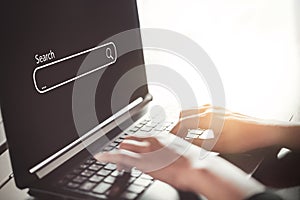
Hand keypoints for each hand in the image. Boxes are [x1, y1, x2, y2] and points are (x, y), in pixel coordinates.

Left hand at [95, 135, 264, 199]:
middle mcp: (152, 139)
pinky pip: (121, 156)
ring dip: (117, 154)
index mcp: (161, 136)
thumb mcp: (179, 153)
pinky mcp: (142, 160)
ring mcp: (147, 149)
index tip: (128, 149)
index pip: (139, 136)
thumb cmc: (193, 163)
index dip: (131, 144)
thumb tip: (161, 155)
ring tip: (116, 164)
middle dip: (123, 149)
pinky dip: (109, 155)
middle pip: (129, 140)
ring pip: (124, 146)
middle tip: (121, 159)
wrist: (198, 168)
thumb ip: (167, 151)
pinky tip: (101, 156)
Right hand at [171, 105, 281, 152]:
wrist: (260, 131)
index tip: (168, 135)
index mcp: (205, 118)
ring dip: (186, 119)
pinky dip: (195, 117)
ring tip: (184, 130)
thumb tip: (183, 141)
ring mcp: (215, 108)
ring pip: (193, 110)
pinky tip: (199, 125)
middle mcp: (209, 110)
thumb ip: (196, 142)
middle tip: (174, 133)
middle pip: (184, 113)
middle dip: (177, 123)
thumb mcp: (216, 145)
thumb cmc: (242, 138)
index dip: (173, 130)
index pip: (182, 123)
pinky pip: (202, 110)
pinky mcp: (221, 109)